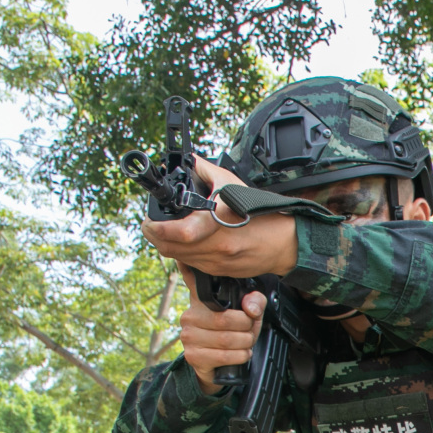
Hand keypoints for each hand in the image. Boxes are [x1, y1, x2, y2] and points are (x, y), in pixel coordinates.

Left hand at [141, 156, 301, 279]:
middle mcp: (215, 247)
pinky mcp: (217, 271)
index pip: (177, 233)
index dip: (155, 228)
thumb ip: (206, 171)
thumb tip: (189, 161)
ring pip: (176, 257)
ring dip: (165, 245)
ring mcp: (215, 262)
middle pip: (168, 248)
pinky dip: (181, 253)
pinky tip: (185, 241)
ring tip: (166, 231)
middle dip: (155, 236)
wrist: (283, 243)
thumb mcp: (233, 185)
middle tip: (152, 224)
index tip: (149, 221)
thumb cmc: (261, 215)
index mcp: (217, 224)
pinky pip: (189, 264)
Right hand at [180, 271, 265, 393]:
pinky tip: (242, 354)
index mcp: (200, 300)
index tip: (232, 298)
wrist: (220, 366)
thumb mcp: (248, 315)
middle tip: (250, 332)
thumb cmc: (232, 334)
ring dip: (245, 343)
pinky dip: (240, 356)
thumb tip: (250, 308)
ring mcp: (188, 336)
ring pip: (226, 339)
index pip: (195, 281)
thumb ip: (256, 302)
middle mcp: (189, 316)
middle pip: (225, 319)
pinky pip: (224, 355)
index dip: (204, 278)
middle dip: (247, 328)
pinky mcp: (193, 356)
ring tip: (247, 343)